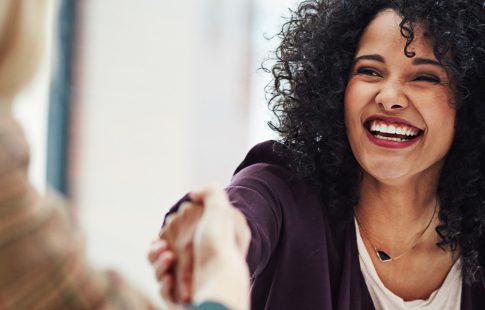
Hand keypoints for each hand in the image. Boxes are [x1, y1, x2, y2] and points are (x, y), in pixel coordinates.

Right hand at [149, 186, 250, 308]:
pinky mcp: (181, 298)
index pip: (178, 236)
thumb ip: (210, 193)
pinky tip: (170, 278)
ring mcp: (189, 282)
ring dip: (158, 264)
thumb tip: (193, 193)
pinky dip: (164, 283)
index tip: (165, 231)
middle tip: (163, 247)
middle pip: (163, 254)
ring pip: (160, 271)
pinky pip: (164, 290)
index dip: (167, 233)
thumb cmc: (220, 244)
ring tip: (168, 258)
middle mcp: (198, 264)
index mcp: (205, 244)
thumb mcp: (221, 209)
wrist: (220, 279)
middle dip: (157, 249)